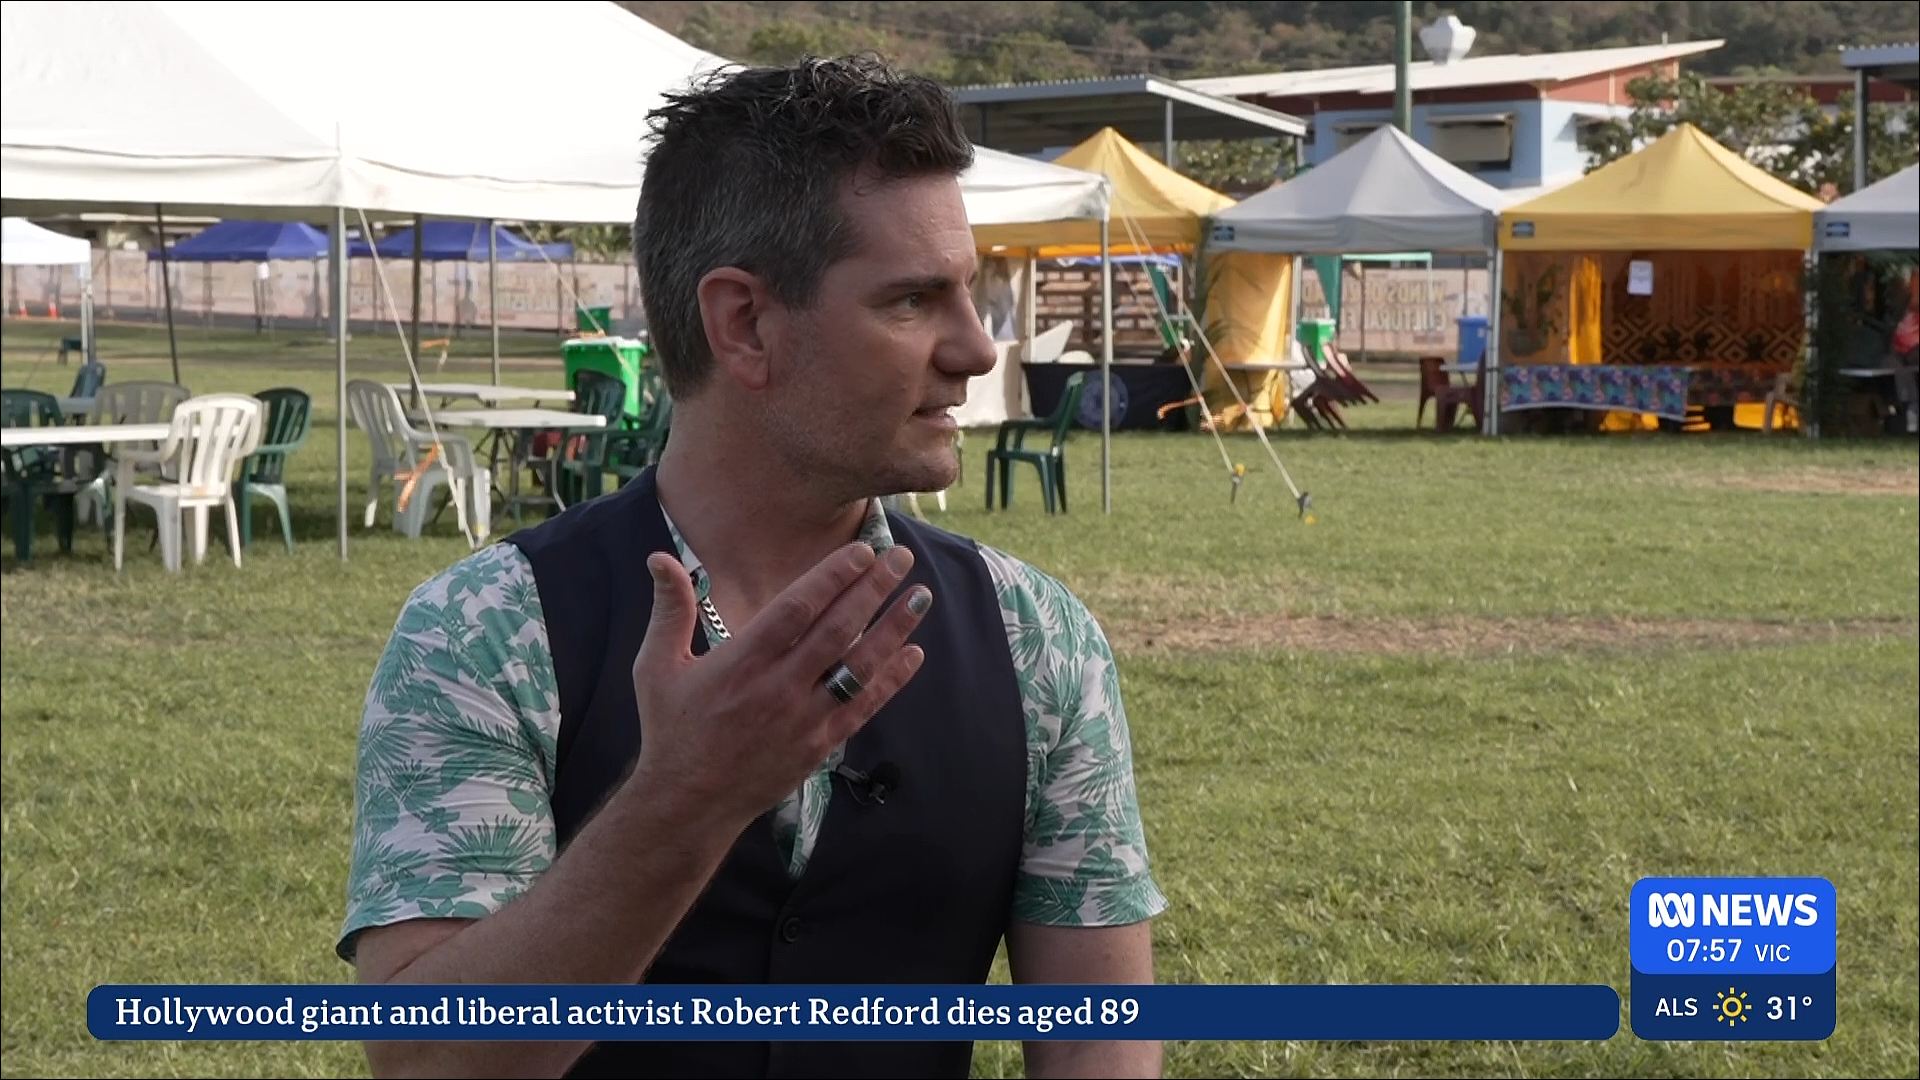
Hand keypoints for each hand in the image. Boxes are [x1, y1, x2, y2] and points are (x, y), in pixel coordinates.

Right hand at [627, 542, 930, 834]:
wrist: (688, 802)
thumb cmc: (672, 729)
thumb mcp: (656, 666)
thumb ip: (670, 610)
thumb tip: (661, 557)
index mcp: (741, 662)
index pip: (797, 609)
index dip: (832, 577)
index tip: (861, 551)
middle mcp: (779, 688)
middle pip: (837, 630)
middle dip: (873, 590)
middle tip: (901, 558)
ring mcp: (804, 719)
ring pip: (859, 666)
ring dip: (893, 629)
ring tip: (921, 596)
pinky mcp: (820, 745)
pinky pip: (864, 706)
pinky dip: (892, 679)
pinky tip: (914, 653)